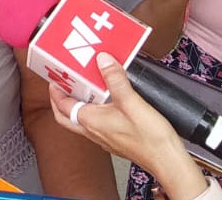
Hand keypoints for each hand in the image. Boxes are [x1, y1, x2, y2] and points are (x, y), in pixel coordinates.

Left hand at [49, 53, 207, 199]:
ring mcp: (103, 138)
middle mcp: (93, 132)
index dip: (55, 90)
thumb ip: (115, 80)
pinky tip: (105, 103)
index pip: (62, 106)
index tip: (54, 77)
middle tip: (62, 84)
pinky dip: (92, 111)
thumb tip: (103, 61)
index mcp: (90, 122)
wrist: (167, 161)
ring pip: (79, 121)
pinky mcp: (114, 140)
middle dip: (59, 100)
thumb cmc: (151, 139)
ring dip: (76, 105)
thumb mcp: (132, 102)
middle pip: (65, 117)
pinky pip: (94, 124)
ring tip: (83, 88)